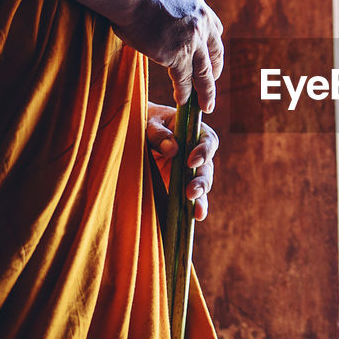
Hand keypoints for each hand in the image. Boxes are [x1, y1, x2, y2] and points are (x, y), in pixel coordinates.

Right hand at [114, 0, 224, 110]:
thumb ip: (175, 11)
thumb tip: (164, 19)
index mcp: (200, 8)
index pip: (216, 31)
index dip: (212, 47)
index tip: (211, 57)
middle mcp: (202, 25)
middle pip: (215, 55)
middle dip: (214, 72)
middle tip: (211, 84)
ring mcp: (192, 42)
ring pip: (204, 73)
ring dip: (206, 92)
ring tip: (206, 106)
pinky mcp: (177, 56)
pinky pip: (184, 79)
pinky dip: (184, 92)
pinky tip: (183, 101)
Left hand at [146, 102, 217, 220]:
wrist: (131, 131)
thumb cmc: (143, 121)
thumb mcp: (148, 122)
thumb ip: (158, 134)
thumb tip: (172, 149)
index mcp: (193, 131)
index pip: (207, 141)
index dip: (204, 152)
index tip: (191, 162)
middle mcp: (195, 153)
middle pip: (207, 168)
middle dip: (201, 181)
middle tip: (190, 191)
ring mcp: (188, 171)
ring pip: (202, 185)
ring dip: (200, 197)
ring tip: (196, 211)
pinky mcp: (179, 185)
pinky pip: (190, 198)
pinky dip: (194, 208)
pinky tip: (195, 217)